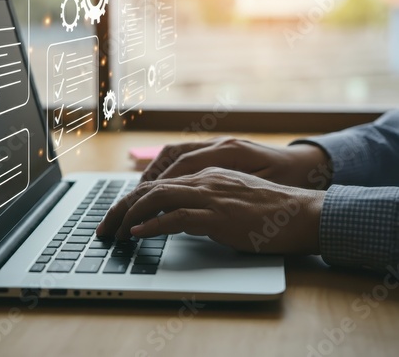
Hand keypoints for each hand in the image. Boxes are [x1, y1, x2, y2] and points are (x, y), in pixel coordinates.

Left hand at [96, 168, 323, 254]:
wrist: (302, 211)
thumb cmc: (270, 209)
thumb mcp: (232, 198)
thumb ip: (206, 201)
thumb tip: (180, 216)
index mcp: (206, 174)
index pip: (159, 183)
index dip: (133, 199)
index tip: (117, 216)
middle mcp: (204, 180)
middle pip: (151, 188)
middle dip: (121, 207)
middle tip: (105, 226)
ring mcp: (211, 195)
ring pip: (158, 198)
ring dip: (130, 215)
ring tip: (114, 231)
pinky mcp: (220, 215)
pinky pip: (178, 217)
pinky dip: (153, 225)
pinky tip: (139, 233)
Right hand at [141, 137, 330, 189]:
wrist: (308, 167)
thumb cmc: (289, 181)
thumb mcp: (262, 191)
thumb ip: (228, 195)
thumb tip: (195, 206)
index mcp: (230, 151)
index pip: (184, 164)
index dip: (161, 184)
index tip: (144, 203)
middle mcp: (220, 144)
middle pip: (174, 155)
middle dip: (150, 176)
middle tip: (132, 199)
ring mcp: (219, 145)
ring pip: (176, 152)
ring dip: (156, 170)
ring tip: (141, 192)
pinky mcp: (220, 151)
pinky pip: (187, 156)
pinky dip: (170, 168)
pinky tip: (163, 183)